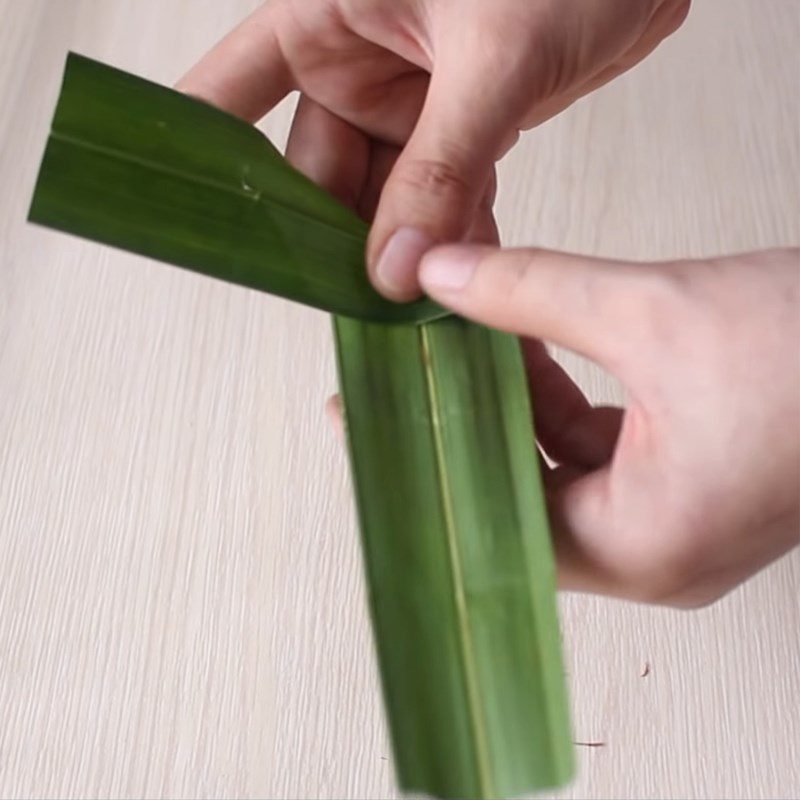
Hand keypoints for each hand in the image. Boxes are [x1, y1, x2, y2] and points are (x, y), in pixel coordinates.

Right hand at [178, 0, 689, 299]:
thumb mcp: (495, 58)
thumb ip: (442, 165)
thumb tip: (394, 262)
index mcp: (326, 12)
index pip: (232, 91)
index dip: (208, 158)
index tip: (195, 225)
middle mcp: (354, 57)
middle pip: (314, 168)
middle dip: (333, 233)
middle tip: (344, 297)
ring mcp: (406, 95)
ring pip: (380, 191)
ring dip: (397, 244)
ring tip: (406, 302)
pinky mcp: (457, 123)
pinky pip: (439, 191)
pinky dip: (450, 232)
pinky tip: (458, 273)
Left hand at [410, 245, 799, 606]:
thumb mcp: (655, 309)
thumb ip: (533, 291)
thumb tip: (441, 273)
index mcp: (640, 546)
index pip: (495, 520)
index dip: (434, 460)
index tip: (380, 418)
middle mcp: (654, 556)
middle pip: (522, 497)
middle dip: (474, 424)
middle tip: (420, 371)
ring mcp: (676, 525)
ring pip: (560, 473)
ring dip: (519, 407)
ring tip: (471, 345)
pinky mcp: (693, 487)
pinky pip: (601, 456)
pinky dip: (565, 406)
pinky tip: (535, 351)